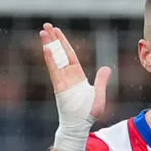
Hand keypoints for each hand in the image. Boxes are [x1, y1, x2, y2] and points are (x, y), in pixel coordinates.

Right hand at [39, 22, 109, 150]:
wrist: (80, 125)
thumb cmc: (88, 113)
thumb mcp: (99, 94)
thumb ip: (101, 80)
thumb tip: (107, 68)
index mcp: (76, 75)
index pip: (69, 54)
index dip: (63, 42)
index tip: (56, 31)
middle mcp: (67, 75)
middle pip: (59, 52)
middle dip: (53, 39)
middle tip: (46, 25)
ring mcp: (62, 80)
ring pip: (55, 58)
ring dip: (49, 45)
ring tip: (43, 31)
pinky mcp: (59, 86)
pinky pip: (54, 70)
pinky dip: (51, 59)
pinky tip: (47, 48)